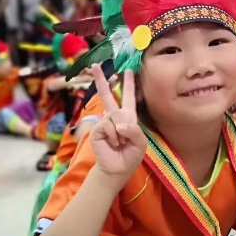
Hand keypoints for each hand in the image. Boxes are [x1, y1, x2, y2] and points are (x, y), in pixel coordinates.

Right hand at [88, 64, 146, 180]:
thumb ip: (134, 130)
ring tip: (119, 143)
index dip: (129, 84)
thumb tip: (118, 124)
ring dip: (120, 132)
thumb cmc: (130, 155)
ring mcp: (104, 121)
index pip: (129, 97)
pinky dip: (113, 136)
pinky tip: (112, 144)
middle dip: (102, 80)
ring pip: (115, 115)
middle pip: (108, 95)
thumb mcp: (140, 142)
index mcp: (128, 117)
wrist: (117, 169)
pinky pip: (108, 125)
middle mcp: (115, 116)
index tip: (128, 70)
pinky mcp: (97, 129)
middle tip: (94, 65)